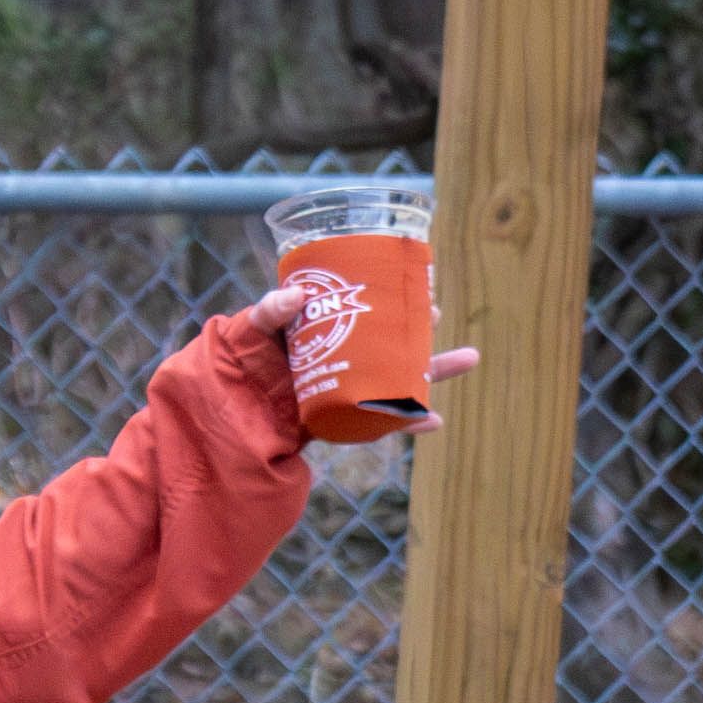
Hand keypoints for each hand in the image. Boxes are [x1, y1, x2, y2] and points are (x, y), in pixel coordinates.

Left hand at [245, 280, 480, 438]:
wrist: (234, 409)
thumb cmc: (244, 360)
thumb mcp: (253, 327)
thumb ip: (270, 311)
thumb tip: (296, 297)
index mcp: (330, 328)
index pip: (369, 308)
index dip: (394, 296)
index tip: (414, 282)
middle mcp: (348, 355)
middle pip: (394, 341)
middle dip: (420, 330)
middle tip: (437, 315)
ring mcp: (351, 388)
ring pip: (401, 378)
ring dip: (434, 371)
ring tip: (468, 358)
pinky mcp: (349, 417)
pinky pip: (386, 420)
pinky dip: (410, 421)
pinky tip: (433, 420)